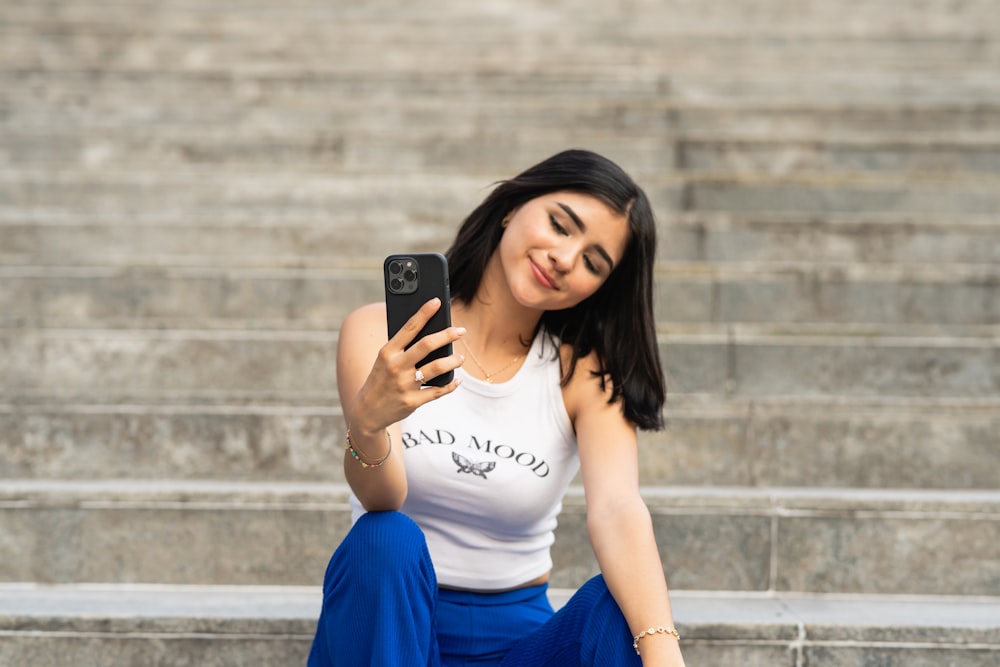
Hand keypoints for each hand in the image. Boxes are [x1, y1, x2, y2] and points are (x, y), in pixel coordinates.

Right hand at [351, 298, 464, 435]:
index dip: (424, 313)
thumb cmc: (380, 379)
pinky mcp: (412, 402)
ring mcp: (404, 385)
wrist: (367, 411)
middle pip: (427, 345)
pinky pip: (438, 391)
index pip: (409, 327)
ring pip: (437, 368)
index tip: (437, 301)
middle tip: (460, 331)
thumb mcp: (384, 360)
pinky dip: (451, 384)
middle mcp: (396, 366)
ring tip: (459, 358)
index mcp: (387, 352)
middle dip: (447, 335)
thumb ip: (403, 348)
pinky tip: (456, 380)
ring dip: (453, 361)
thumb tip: (432, 333)